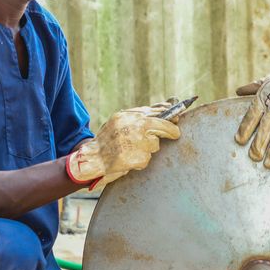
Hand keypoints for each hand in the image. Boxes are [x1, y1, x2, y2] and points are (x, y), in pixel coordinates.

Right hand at [66, 104, 180, 188]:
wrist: (91, 159)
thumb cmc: (107, 142)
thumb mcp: (119, 123)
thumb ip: (138, 117)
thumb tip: (164, 109)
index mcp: (126, 116)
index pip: (154, 112)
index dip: (169, 114)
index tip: (178, 117)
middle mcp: (131, 126)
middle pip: (161, 126)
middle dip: (170, 130)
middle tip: (175, 134)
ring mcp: (134, 142)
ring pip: (154, 145)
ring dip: (148, 149)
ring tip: (133, 150)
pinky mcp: (135, 157)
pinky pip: (147, 158)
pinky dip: (141, 161)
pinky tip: (129, 159)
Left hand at [235, 56, 269, 167]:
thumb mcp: (267, 81)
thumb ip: (252, 88)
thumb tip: (237, 91)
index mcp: (263, 99)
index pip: (250, 118)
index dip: (244, 130)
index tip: (239, 140)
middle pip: (262, 132)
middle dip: (257, 147)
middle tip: (254, 157)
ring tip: (268, 164)